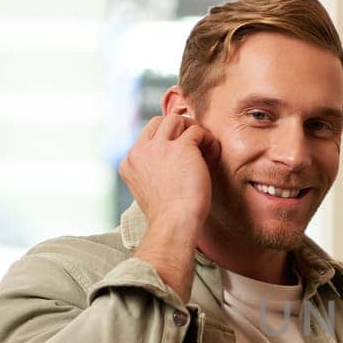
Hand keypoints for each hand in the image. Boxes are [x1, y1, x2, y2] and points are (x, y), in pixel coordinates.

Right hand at [118, 111, 223, 231]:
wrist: (174, 224)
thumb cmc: (168, 215)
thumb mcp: (149, 190)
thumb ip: (152, 171)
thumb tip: (170, 162)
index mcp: (130, 162)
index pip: (146, 136)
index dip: (166, 140)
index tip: (181, 155)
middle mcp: (140, 151)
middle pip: (159, 122)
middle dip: (178, 129)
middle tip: (194, 144)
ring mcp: (159, 147)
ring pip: (175, 119)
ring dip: (192, 129)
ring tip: (204, 145)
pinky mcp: (182, 148)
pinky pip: (197, 131)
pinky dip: (207, 138)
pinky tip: (213, 152)